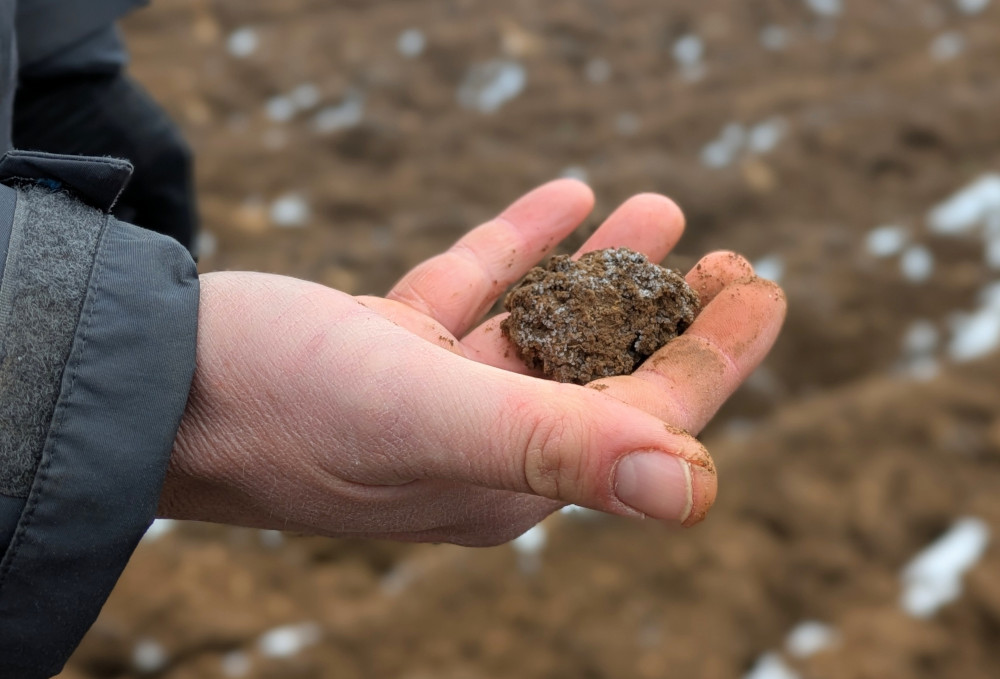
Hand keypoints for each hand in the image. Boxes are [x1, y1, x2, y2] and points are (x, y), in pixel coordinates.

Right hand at [158, 180, 785, 544]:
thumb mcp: (425, 417)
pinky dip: (521, 246)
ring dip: (604, 270)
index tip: (766, 285)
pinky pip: (474, 290)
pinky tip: (564, 197)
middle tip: (727, 257)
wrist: (148, 386)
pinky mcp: (384, 348)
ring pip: (542, 326)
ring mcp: (428, 396)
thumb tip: (697, 490)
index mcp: (507, 481)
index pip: (644, 418)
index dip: (715, 355)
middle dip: (670, 315)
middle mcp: (477, 447)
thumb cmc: (279, 407)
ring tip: (663, 209)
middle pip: (602, 374)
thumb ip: (556, 447)